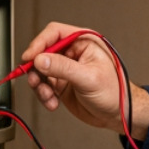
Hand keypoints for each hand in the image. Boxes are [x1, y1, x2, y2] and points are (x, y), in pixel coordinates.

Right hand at [20, 21, 148, 137]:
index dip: (39, 44)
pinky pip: (43, 86)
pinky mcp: (61, 84)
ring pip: (40, 71)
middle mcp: (73, 53)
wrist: (118, 115)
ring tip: (48, 96)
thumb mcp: (88, 78)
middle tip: (36, 81)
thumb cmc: (115, 93)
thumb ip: (63, 68)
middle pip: (43, 52)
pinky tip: (53, 102)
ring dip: (40, 85)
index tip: (30, 57)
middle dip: (36, 69)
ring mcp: (65, 69)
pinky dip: (44, 95)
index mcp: (84, 42)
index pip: (54, 33)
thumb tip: (41, 59)